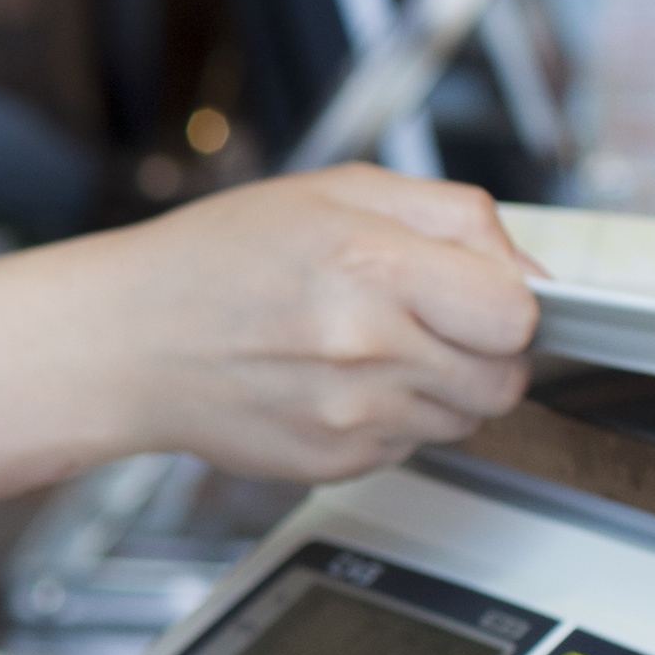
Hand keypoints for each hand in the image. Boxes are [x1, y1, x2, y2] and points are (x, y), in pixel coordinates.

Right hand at [78, 167, 537, 481]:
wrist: (124, 341)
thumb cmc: (216, 261)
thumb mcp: (335, 191)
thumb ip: (452, 216)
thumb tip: (530, 271)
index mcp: (372, 264)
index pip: (519, 316)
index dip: (508, 305)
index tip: (481, 298)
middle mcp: (367, 346)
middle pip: (505, 379)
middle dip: (480, 352)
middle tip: (424, 324)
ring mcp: (351, 414)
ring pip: (462, 419)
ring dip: (435, 388)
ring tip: (365, 350)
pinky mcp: (334, 462)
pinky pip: (410, 447)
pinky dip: (388, 419)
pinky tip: (331, 383)